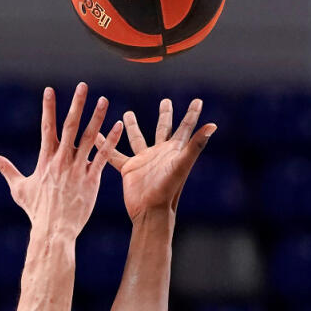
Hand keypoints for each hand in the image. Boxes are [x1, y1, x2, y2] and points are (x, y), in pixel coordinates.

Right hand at [0, 82, 123, 237]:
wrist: (53, 230)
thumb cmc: (36, 211)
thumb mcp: (18, 188)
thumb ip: (6, 168)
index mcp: (46, 160)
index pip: (47, 127)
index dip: (48, 107)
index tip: (50, 89)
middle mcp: (62, 161)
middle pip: (70, 126)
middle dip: (76, 104)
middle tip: (83, 86)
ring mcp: (77, 169)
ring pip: (89, 138)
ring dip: (97, 117)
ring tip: (103, 100)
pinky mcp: (91, 180)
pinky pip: (102, 157)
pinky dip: (110, 141)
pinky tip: (118, 125)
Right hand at [96, 98, 215, 220]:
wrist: (150, 210)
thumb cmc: (169, 189)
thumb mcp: (182, 163)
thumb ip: (196, 144)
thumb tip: (213, 125)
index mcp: (174, 150)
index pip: (186, 127)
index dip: (192, 114)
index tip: (198, 100)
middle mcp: (160, 153)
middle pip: (164, 128)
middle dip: (165, 114)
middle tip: (165, 101)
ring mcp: (144, 160)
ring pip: (137, 138)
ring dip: (132, 126)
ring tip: (127, 114)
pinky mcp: (129, 168)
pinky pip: (115, 153)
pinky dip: (106, 144)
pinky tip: (97, 135)